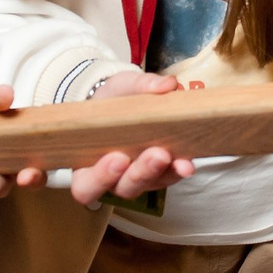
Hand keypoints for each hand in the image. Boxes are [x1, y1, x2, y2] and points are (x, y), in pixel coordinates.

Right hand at [65, 71, 195, 207]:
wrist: (126, 102)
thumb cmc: (111, 100)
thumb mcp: (119, 87)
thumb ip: (139, 85)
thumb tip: (167, 84)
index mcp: (86, 165)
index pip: (86, 186)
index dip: (100, 179)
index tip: (118, 158)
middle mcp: (111, 179)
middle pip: (123, 188)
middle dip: (141, 173)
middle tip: (157, 154)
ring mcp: (137, 178)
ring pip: (149, 185)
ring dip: (164, 173)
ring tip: (179, 159)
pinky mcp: (159, 174)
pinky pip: (168, 178)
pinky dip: (178, 170)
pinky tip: (187, 161)